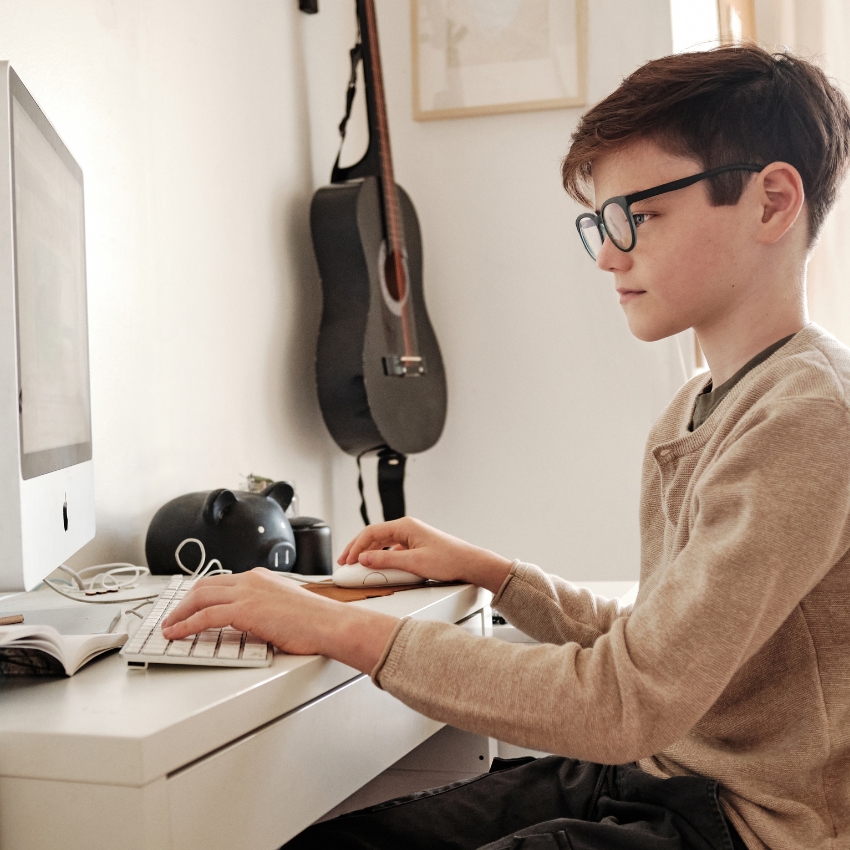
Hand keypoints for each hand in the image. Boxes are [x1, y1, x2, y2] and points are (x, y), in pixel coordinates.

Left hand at [160, 568, 397, 671]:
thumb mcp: (283, 607)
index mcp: (260, 577)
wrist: (328, 623)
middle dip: (183, 602)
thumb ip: (262, 609)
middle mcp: (251, 579)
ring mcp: (247, 592)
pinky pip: (206, 616)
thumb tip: (249, 624)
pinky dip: (187, 625)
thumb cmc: (314, 621)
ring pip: (200, 597)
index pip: (220, 582)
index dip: (199, 595)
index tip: (188, 606)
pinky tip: (177, 634)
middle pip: (204, 585)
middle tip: (172, 617)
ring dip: (179, 613)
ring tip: (169, 627)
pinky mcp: (245, 609)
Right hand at [339, 517, 512, 593]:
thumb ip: (386, 560)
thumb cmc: (448, 560)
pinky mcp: (416, 547)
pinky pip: (392, 550)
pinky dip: (381, 557)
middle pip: (374, 536)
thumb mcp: (413, 563)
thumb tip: (364, 559)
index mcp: (405, 526)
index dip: (356, 546)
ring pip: (382, 543)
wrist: (471, 564)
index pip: (371, 532)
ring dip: (368, 553)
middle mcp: (407, 528)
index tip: (347, 560)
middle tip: (345, 562)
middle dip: (357, 549)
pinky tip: (377, 567)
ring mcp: (411, 537)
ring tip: (357, 565)